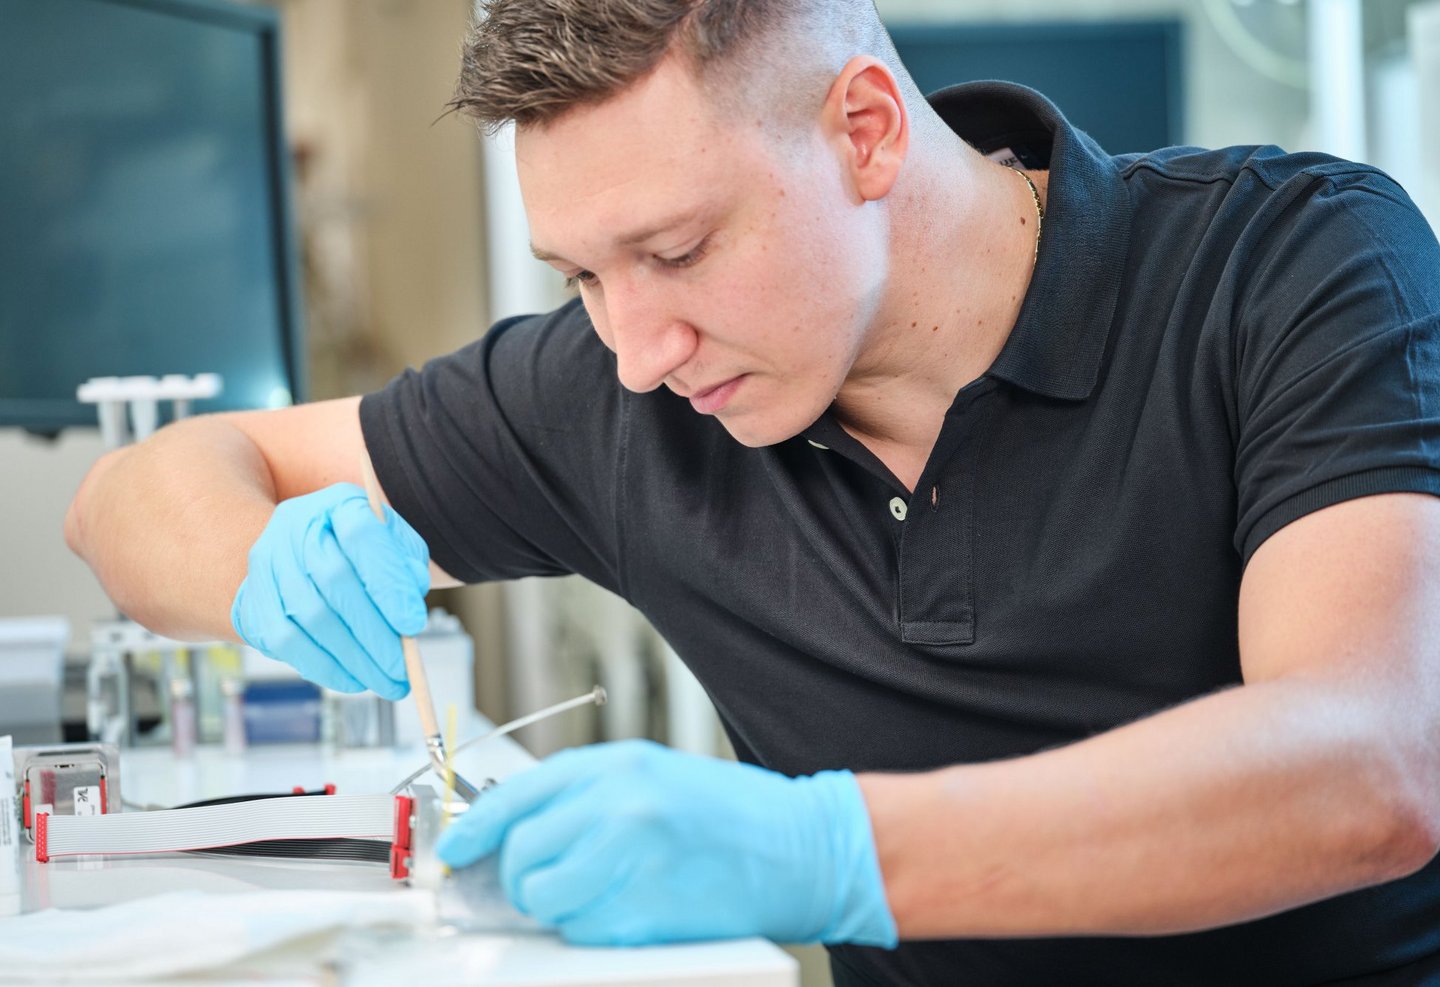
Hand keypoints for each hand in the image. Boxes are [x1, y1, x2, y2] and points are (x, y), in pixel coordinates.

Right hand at [231, 483, 429, 697]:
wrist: (301, 551)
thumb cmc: (363, 551)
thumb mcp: (394, 544)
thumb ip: (408, 567)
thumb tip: (409, 615)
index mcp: (339, 503)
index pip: (362, 536)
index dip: (388, 582)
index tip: (413, 625)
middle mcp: (296, 525)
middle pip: (334, 581)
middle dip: (374, 632)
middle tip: (402, 670)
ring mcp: (268, 561)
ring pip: (309, 615)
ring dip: (352, 657)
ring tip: (386, 681)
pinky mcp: (253, 598)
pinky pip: (285, 640)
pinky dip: (323, 666)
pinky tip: (354, 680)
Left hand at [435, 739, 896, 947]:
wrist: (802, 848)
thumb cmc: (730, 813)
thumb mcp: (654, 775)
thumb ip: (587, 794)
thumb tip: (518, 829)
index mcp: (617, 767)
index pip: (517, 797)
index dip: (474, 828)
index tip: (454, 850)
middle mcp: (617, 808)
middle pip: (521, 852)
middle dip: (516, 877)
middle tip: (536, 884)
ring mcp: (630, 862)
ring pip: (544, 898)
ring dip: (556, 906)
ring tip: (596, 893)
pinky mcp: (644, 915)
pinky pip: (583, 931)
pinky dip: (592, 928)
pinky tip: (630, 908)